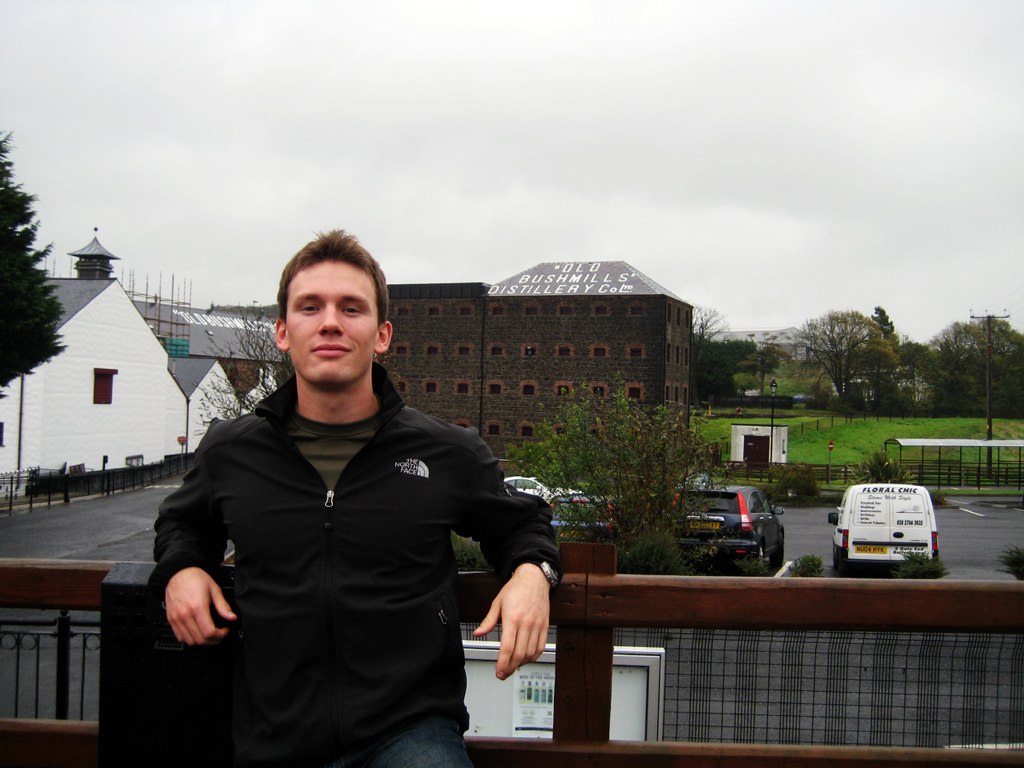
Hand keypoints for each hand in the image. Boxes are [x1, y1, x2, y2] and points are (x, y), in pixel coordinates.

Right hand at [164, 566, 235, 645]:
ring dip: (202, 642)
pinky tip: (197, 632)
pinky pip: (180, 637)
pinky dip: (190, 639)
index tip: (225, 630)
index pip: (209, 632)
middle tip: (220, 634)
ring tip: (210, 634)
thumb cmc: (195, 578)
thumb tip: (232, 617)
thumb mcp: (214, 589)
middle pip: (200, 639)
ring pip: (190, 641)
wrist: (178, 573)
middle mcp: (185, 615)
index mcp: (197, 607)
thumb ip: (223, 606)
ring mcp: (176, 619)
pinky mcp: (171, 620)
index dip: (220, 635)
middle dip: (213, 640)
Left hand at [473, 563, 550, 679]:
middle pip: (519, 654)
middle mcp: (526, 623)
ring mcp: (537, 625)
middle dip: (510, 668)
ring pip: (530, 653)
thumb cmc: (516, 589)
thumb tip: (478, 633)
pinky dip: (533, 656)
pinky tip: (526, 658)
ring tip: (513, 666)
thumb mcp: (497, 603)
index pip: (507, 647)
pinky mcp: (545, 626)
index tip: (498, 671)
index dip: (502, 663)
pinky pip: (541, 647)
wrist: (534, 578)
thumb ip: (488, 621)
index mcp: (512, 618)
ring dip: (521, 663)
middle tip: (503, 674)